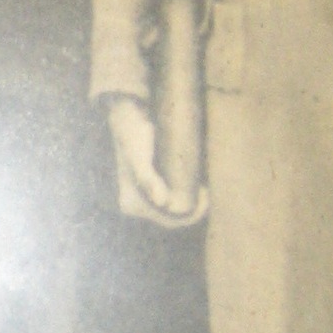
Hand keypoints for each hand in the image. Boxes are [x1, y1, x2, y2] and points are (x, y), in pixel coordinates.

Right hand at [105, 96, 206, 227]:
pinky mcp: (149, 181)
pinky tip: (196, 182)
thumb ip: (148, 179)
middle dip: (193, 208)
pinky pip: (170, 194)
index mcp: (132, 203)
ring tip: (203, 185)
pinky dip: (184, 193)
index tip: (206, 196)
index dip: (192, 215)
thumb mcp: (139, 156)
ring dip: (190, 201)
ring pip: (172, 206)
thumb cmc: (133, 133)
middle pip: (172, 216)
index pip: (169, 221)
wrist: (125, 111)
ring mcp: (142, 193)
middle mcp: (136, 203)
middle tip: (207, 190)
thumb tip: (164, 203)